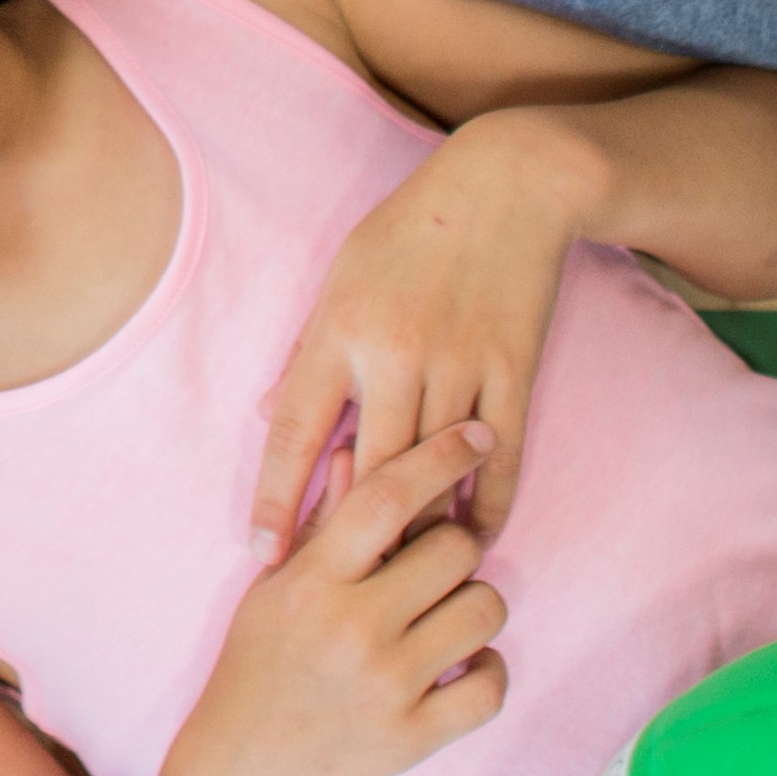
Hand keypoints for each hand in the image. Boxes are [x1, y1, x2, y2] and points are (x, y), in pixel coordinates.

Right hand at [150, 428, 509, 775]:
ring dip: (477, 606)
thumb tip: (358, 450)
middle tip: (438, 565)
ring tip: (447, 617)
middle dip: (458, 545)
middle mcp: (353, 627)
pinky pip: (491, 685)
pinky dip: (488, 672)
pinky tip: (462, 668)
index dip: (440, 456)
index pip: (387, 497)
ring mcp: (389, 685)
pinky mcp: (415, 737)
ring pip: (485, 611)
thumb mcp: (275, 588)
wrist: (243, 771)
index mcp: (312, 581)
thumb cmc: (256, 666)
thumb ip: (322, 522)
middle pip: (454, 549)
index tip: (474, 434)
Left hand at [252, 124, 577, 546]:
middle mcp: (394, 354)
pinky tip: (473, 539)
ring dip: (420, 531)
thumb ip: (306, 352)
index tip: (264, 555)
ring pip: (432, 473)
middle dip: (355, 534)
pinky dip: (486, 505)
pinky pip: (499, 458)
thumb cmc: (408, 233)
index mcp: (339, 331)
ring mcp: (458, 365)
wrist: (507, 187)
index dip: (277, 499)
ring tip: (404, 581)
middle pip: (369, 469)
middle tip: (342, 588)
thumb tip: (265, 417)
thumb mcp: (340, 279)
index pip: (293, 431)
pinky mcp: (513, 371)